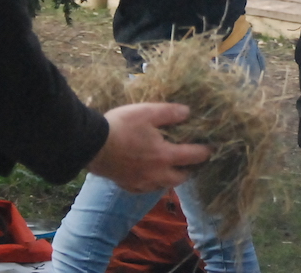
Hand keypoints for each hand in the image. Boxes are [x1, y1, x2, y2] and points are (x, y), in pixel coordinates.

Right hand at [87, 102, 212, 191]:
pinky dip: (152, 182)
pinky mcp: (126, 186)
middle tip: (190, 161)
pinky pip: (145, 188)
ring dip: (170, 177)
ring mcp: (140, 183)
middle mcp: (156, 174)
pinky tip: (149, 174)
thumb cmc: (121, 126)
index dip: (204, 152)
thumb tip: (188, 113)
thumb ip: (171, 113)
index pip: (193, 156)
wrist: (91, 145)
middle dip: (188, 171)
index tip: (210, 149)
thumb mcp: (148, 112)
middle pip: (180, 178)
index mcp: (165, 156)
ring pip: (163, 185)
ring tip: (170, 167)